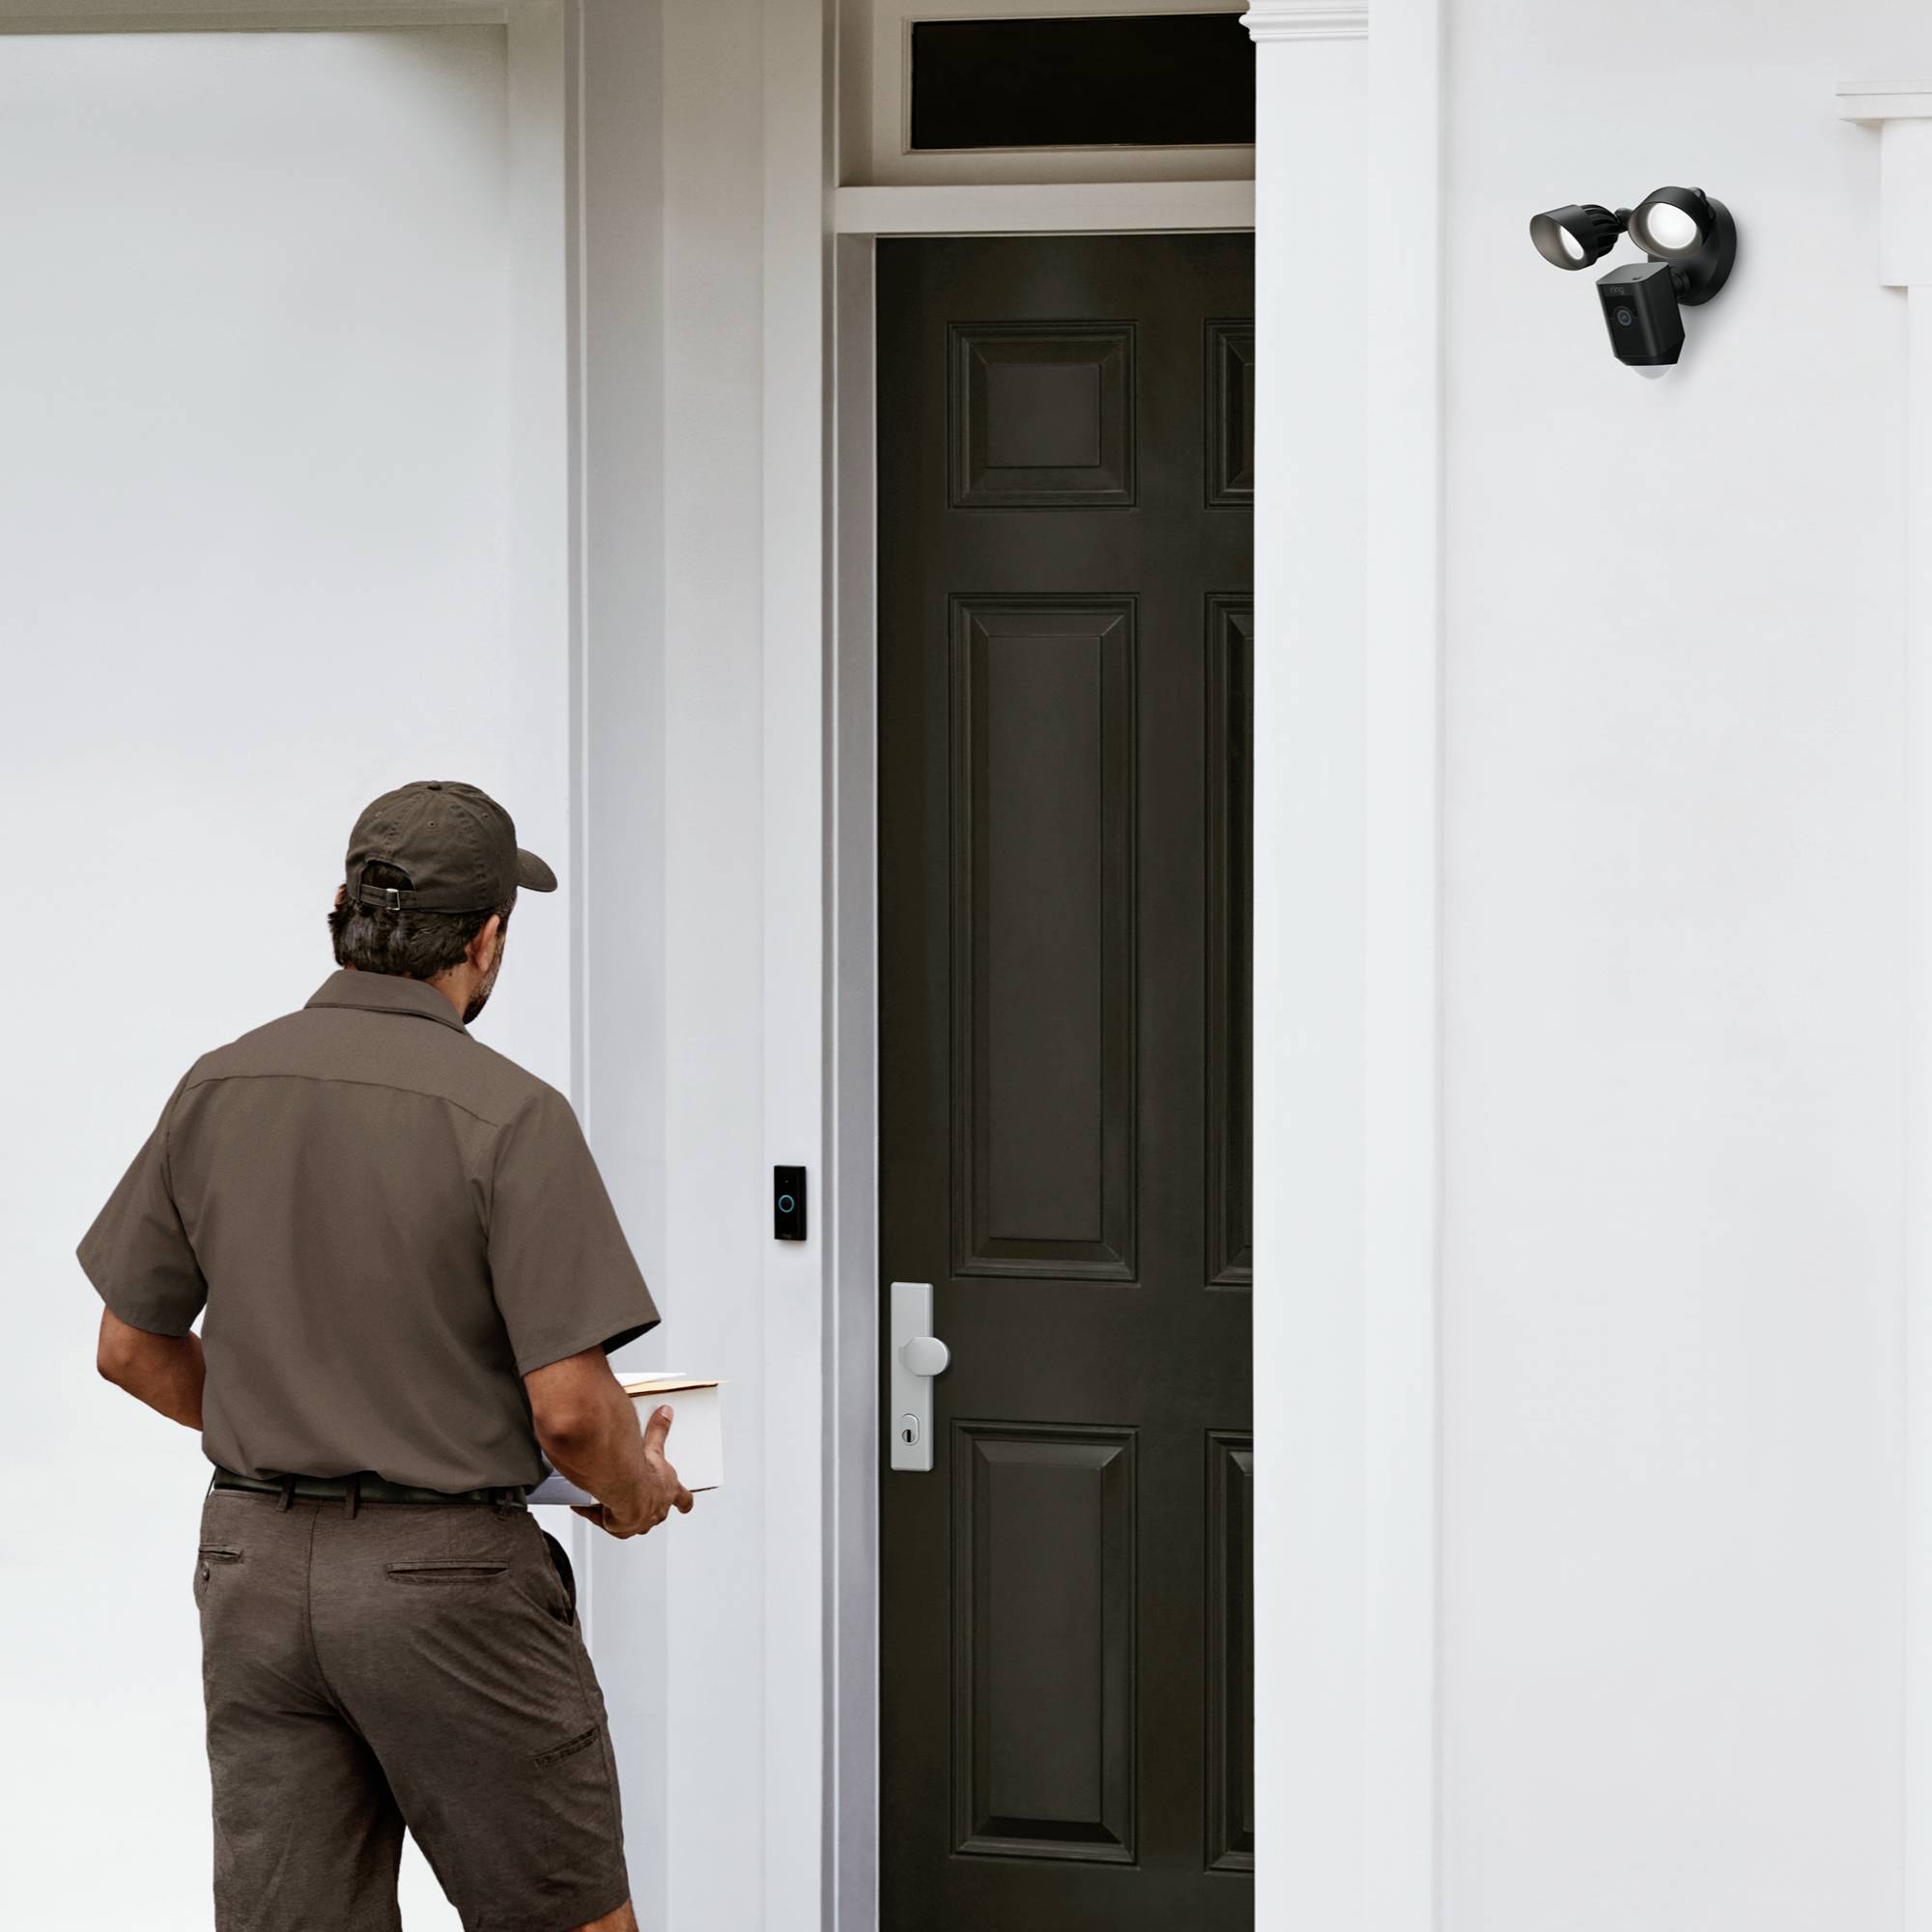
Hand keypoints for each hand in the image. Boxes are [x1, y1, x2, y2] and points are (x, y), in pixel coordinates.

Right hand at [571, 1403, 694, 1538]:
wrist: (627, 1491)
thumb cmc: (644, 1473)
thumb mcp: (654, 1448)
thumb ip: (659, 1430)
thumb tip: (666, 1412)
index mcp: (669, 1492)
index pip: (683, 1500)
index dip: (684, 1502)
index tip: (686, 1506)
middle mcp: (656, 1511)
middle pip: (656, 1514)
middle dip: (646, 1507)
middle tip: (636, 1498)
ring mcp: (640, 1522)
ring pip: (631, 1521)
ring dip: (621, 1512)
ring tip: (608, 1501)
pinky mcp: (620, 1528)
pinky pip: (606, 1522)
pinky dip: (596, 1514)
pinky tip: (584, 1506)